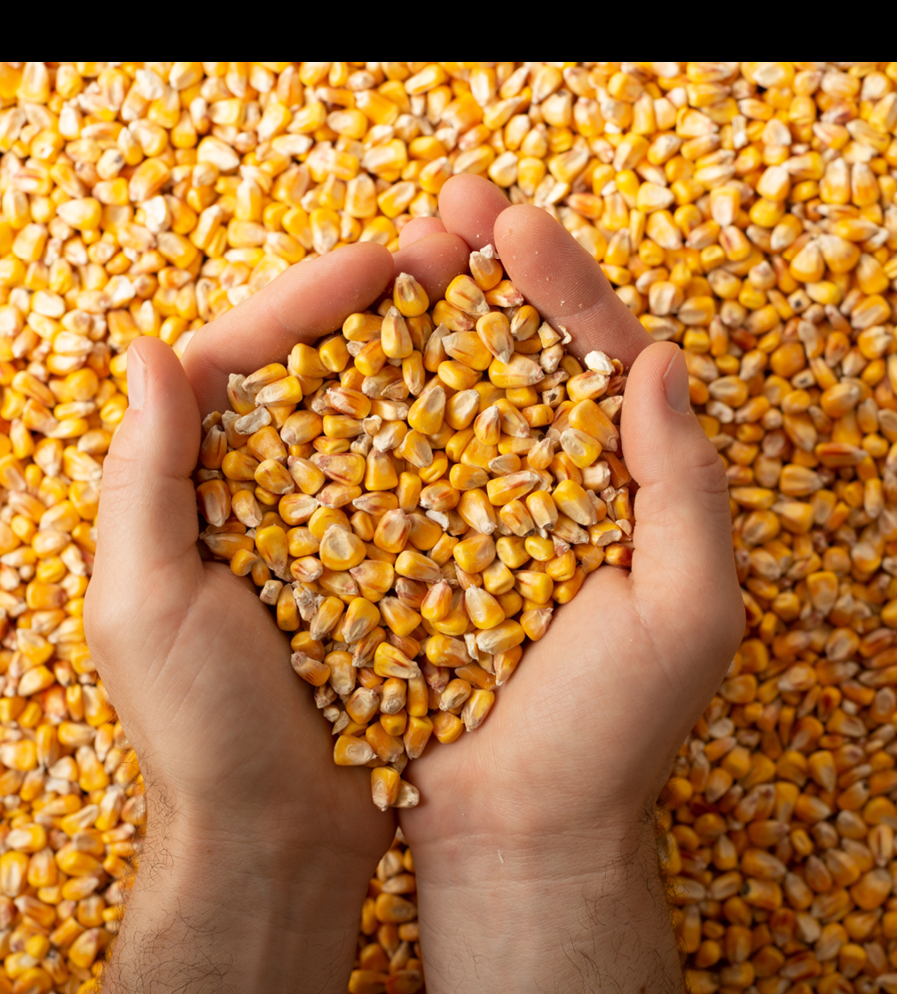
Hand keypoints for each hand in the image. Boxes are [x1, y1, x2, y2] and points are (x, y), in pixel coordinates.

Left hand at [86, 244, 441, 991]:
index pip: (244, 360)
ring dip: (429, 354)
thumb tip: (150, 352)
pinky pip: (428, 483)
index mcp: (196, 483)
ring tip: (486, 302)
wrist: (283, 834)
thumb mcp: (145, 603)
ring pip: (383, 414)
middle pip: (321, 371)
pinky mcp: (394, 564)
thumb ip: (144, 478)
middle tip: (448, 254)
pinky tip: (508, 400)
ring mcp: (337, 523)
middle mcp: (270, 488)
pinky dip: (462, 437)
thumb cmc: (201, 728)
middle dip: (378, 307)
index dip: (304, 300)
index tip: (375, 260)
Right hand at [396, 175, 743, 992]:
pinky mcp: (414, 539)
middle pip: (526, 349)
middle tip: (446, 206)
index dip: (562, 283)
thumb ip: (684, 484)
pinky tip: (347, 347)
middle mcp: (554, 477)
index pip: (602, 355)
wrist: (516, 825)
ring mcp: (479, 503)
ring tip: (394, 251)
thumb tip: (660, 362)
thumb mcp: (684, 610)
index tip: (510, 225)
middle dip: (490, 272)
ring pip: (457, 385)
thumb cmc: (609, 733)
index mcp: (626, 481)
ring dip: (429, 313)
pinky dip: (377, 396)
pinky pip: (396, 453)